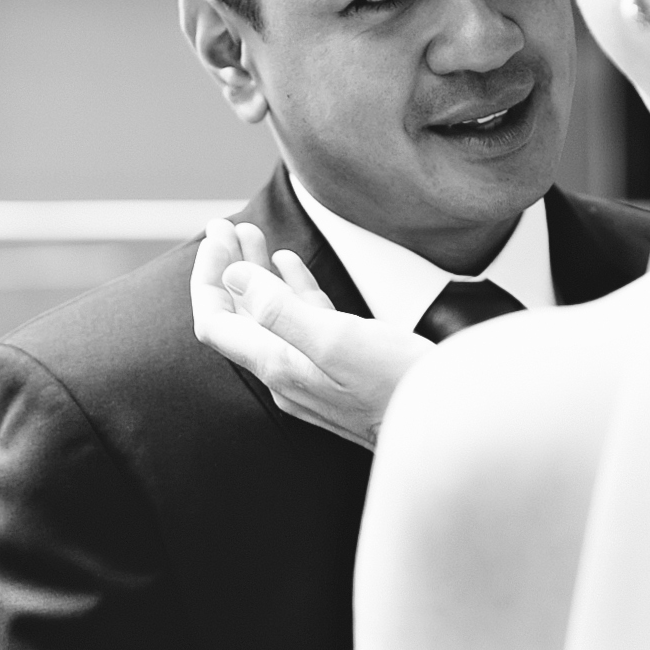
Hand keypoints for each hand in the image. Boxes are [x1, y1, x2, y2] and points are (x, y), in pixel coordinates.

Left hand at [189, 219, 430, 448]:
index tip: (217, 239)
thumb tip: (234, 278)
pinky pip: (301, 322)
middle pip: (238, 316)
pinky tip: (289, 265)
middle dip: (228, 268)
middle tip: (224, 228)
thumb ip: (279, 309)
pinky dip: (290, 290)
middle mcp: (286, 372)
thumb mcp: (335, 339)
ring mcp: (310, 371)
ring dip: (256, 273)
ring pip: (269, 315)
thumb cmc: (397, 384)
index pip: (216, 321)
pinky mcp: (337, 366)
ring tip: (252, 235)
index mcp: (278, 366)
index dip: (209, 277)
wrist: (440, 420)